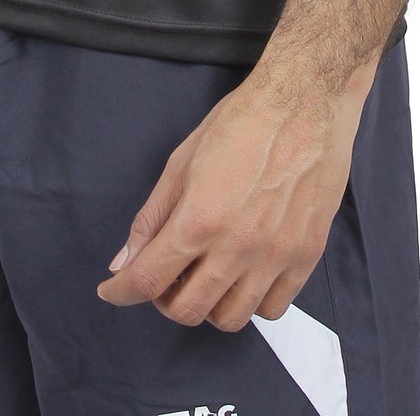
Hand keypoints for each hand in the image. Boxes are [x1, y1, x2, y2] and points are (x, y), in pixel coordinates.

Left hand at [94, 64, 366, 331]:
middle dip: (164, 299)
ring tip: (205, 274)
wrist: (305, 101)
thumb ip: (152, 217)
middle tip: (165, 274)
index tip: (113, 290)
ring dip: (208, 305)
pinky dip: (251, 301)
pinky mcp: (306, 256)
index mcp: (200, 218)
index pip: (148, 280)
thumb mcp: (182, 160)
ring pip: (230, 319)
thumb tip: (123, 261)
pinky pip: (272, 308)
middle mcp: (238, 247)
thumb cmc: (242, 122)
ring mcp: (275, 256)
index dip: (121, 291)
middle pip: (187, 311)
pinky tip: (243, 273)